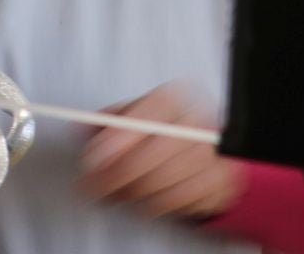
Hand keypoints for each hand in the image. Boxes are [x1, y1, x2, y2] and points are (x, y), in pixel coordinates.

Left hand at [81, 85, 240, 222]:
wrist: (201, 148)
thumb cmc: (157, 130)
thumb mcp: (129, 115)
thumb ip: (105, 121)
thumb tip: (81, 126)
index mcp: (173, 98)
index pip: (146, 116)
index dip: (117, 139)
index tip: (93, 159)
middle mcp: (197, 124)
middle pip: (153, 154)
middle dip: (117, 175)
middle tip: (93, 186)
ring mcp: (214, 155)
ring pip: (166, 181)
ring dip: (133, 193)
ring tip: (113, 194)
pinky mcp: (222, 183)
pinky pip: (183, 200)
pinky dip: (157, 204)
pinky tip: (142, 201)